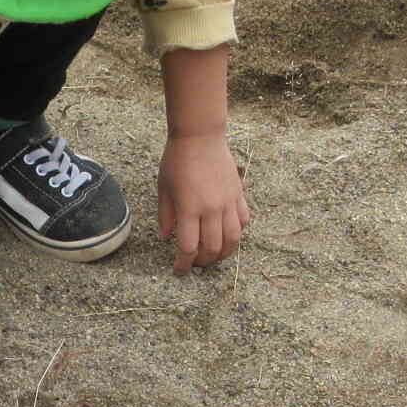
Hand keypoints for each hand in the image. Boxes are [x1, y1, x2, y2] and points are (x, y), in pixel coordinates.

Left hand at [158, 131, 249, 273]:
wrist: (200, 136)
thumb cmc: (177, 160)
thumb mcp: (164, 188)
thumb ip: (166, 215)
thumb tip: (166, 236)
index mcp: (189, 209)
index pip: (188, 247)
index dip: (183, 264)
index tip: (179, 269)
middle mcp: (211, 209)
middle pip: (212, 248)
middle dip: (203, 262)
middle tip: (195, 263)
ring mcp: (228, 202)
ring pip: (233, 239)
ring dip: (223, 253)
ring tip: (214, 255)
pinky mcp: (238, 194)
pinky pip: (243, 221)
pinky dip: (237, 232)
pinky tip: (227, 234)